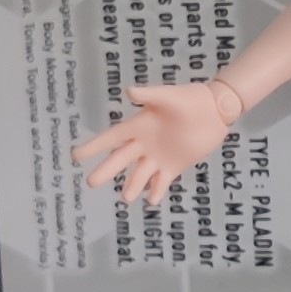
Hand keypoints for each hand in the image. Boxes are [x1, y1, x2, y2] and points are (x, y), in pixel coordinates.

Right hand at [72, 82, 227, 209]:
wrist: (215, 110)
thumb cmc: (190, 99)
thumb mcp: (168, 96)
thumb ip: (149, 95)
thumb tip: (128, 91)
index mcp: (138, 126)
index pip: (111, 139)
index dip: (93, 147)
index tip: (75, 156)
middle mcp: (144, 144)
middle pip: (120, 160)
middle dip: (105, 170)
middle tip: (91, 183)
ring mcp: (158, 157)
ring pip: (139, 175)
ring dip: (132, 186)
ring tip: (126, 198)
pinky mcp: (174, 166)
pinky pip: (161, 182)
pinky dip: (155, 191)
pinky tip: (150, 201)